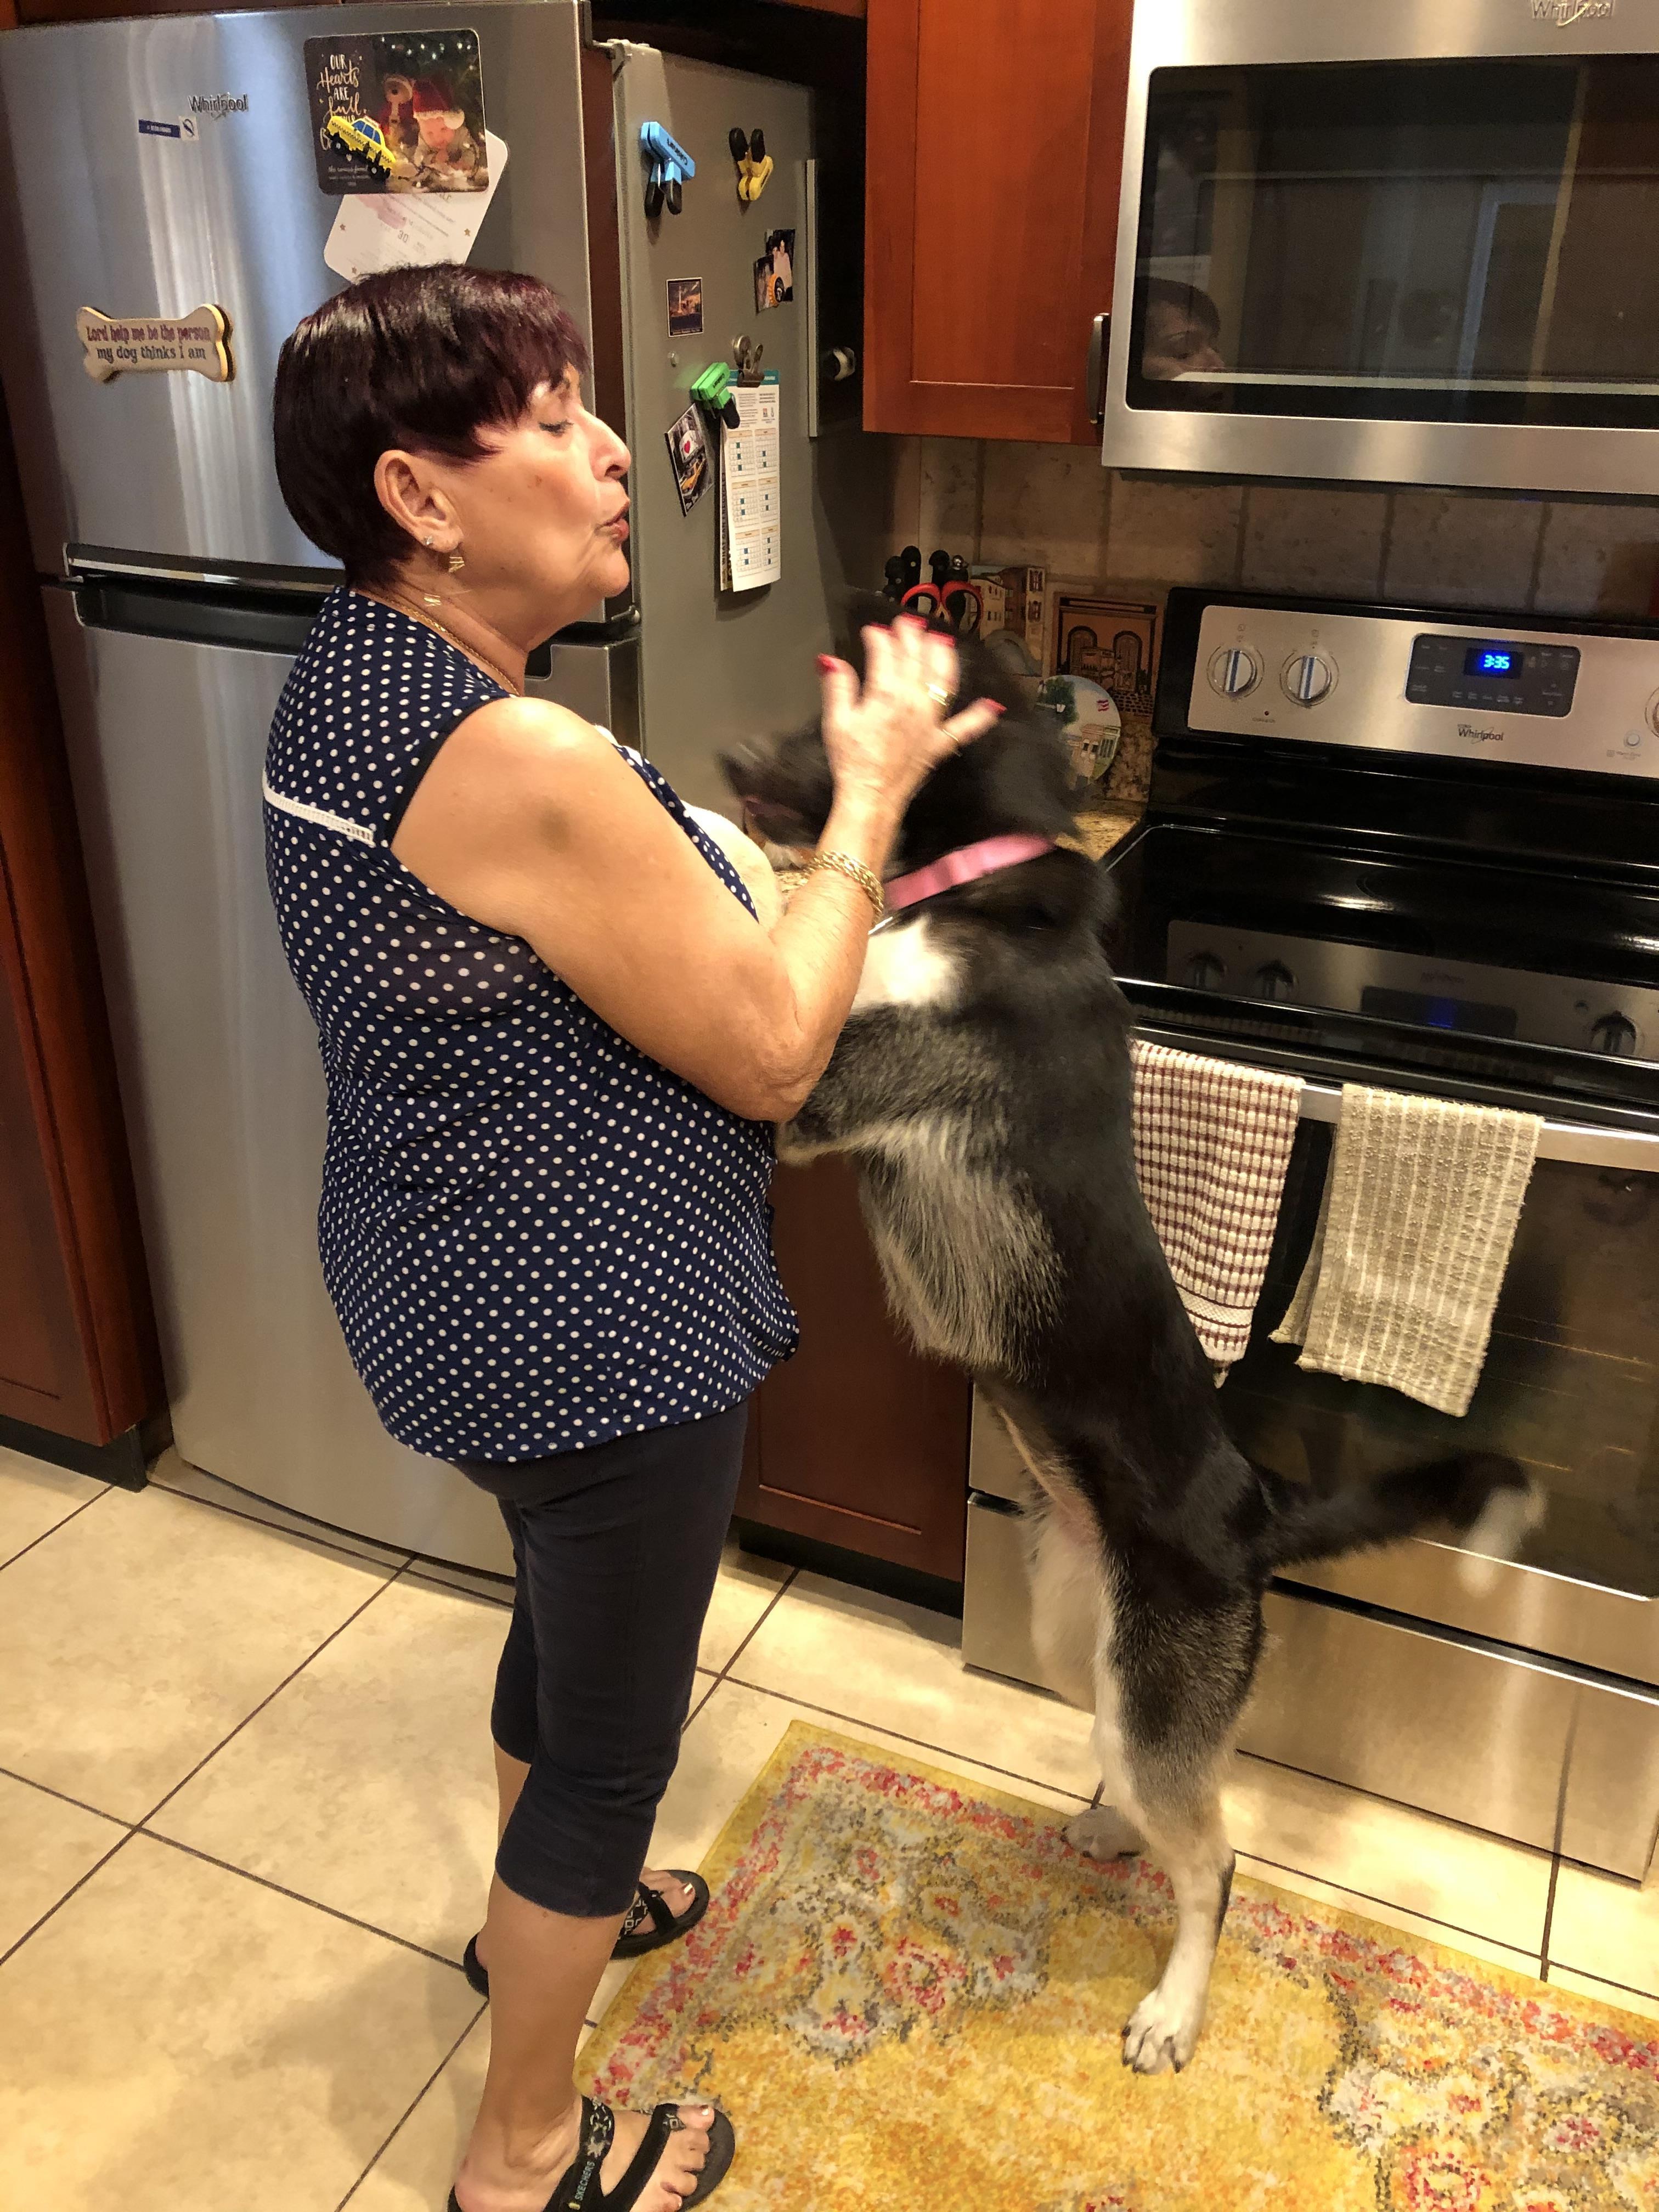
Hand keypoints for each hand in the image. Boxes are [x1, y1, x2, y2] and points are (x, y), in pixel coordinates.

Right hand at [818, 618, 1003, 819]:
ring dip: (944, 656)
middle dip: (912, 636)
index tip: (872, 631)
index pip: (885, 653)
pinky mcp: (939, 742)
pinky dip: (980, 716)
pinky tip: (992, 706)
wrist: (871, 797)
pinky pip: (965, 727)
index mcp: (886, 694)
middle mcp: (914, 702)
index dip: (879, 637)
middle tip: (907, 623)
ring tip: (942, 641)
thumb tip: (831, 661)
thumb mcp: (836, 720)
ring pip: (944, 679)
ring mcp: (930, 721)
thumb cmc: (852, 762)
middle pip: (916, 658)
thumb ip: (838, 686)